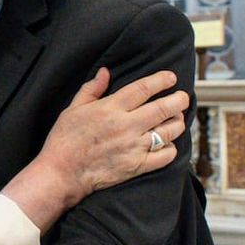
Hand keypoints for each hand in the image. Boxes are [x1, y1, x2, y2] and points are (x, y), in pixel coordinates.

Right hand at [3, 68, 187, 230]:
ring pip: (170, 131)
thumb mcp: (73, 109)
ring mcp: (134, 147)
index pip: (144, 88)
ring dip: (178, 122)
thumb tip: (105, 72)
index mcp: (110, 108)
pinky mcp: (137, 166)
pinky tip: (166, 143)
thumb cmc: (64, 139)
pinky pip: (165, 156)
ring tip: (176, 118)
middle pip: (164, 108)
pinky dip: (171, 148)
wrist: (62, 173)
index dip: (161, 80)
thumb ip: (91, 89)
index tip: (171, 78)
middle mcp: (126, 125)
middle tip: (182, 97)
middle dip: (179, 100)